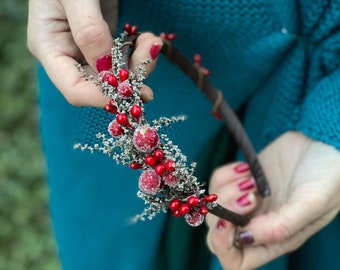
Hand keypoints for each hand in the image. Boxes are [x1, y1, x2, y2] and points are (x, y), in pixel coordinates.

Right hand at [27, 0, 160, 106]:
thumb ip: (90, 33)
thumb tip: (108, 71)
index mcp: (49, 48)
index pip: (74, 88)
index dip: (102, 97)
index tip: (133, 92)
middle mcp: (67, 54)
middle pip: (99, 85)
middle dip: (129, 77)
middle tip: (150, 55)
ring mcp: (86, 49)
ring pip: (116, 74)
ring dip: (138, 64)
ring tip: (151, 41)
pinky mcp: (103, 41)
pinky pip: (123, 59)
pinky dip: (138, 54)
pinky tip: (147, 39)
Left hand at [206, 131, 339, 269]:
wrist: (323, 142)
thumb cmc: (326, 177)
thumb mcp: (310, 205)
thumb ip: (280, 227)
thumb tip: (245, 237)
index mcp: (274, 240)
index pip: (235, 261)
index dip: (223, 247)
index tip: (228, 222)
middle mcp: (257, 223)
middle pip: (217, 233)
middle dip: (223, 212)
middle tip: (248, 193)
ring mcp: (246, 202)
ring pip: (214, 206)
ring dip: (225, 191)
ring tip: (251, 179)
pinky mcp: (240, 180)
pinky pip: (216, 183)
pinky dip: (225, 175)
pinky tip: (245, 168)